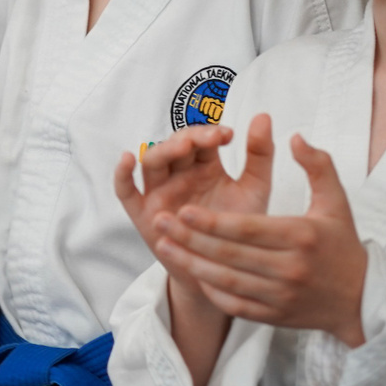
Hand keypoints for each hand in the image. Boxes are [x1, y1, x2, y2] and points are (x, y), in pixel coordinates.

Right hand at [113, 117, 272, 258]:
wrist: (227, 269)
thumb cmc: (238, 228)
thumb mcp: (255, 189)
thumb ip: (260, 155)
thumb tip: (263, 116)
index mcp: (204, 167)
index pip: (201, 140)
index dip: (210, 133)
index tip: (227, 135)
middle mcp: (179, 175)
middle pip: (174, 145)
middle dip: (190, 138)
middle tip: (208, 139)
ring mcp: (159, 192)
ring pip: (152, 162)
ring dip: (164, 150)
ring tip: (181, 147)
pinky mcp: (143, 213)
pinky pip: (126, 191)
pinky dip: (122, 174)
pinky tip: (128, 159)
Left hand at [154, 133, 368, 347]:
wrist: (361, 299)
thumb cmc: (342, 244)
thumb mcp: (336, 201)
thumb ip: (317, 165)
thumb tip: (295, 136)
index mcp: (302, 236)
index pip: (247, 229)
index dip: (213, 221)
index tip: (184, 209)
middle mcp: (290, 269)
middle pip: (230, 255)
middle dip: (190, 238)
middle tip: (159, 221)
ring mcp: (281, 296)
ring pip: (226, 281)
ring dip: (191, 264)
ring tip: (163, 244)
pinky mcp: (274, 317)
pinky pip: (234, 305)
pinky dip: (211, 290)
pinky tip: (191, 272)